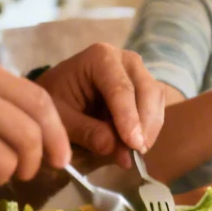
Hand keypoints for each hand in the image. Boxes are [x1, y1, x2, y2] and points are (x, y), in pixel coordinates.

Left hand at [34, 43, 165, 168]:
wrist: (58, 92)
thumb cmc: (56, 101)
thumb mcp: (60, 118)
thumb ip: (86, 132)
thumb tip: (115, 149)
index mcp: (100, 57)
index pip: (121, 88)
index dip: (129, 118)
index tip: (133, 145)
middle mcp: (125, 59)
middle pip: (146, 90)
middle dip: (145, 123)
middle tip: (138, 152)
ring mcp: (138, 71)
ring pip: (155, 98)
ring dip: (150, 127)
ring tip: (136, 153)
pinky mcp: (144, 86)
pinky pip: (155, 106)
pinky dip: (149, 127)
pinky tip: (136, 145)